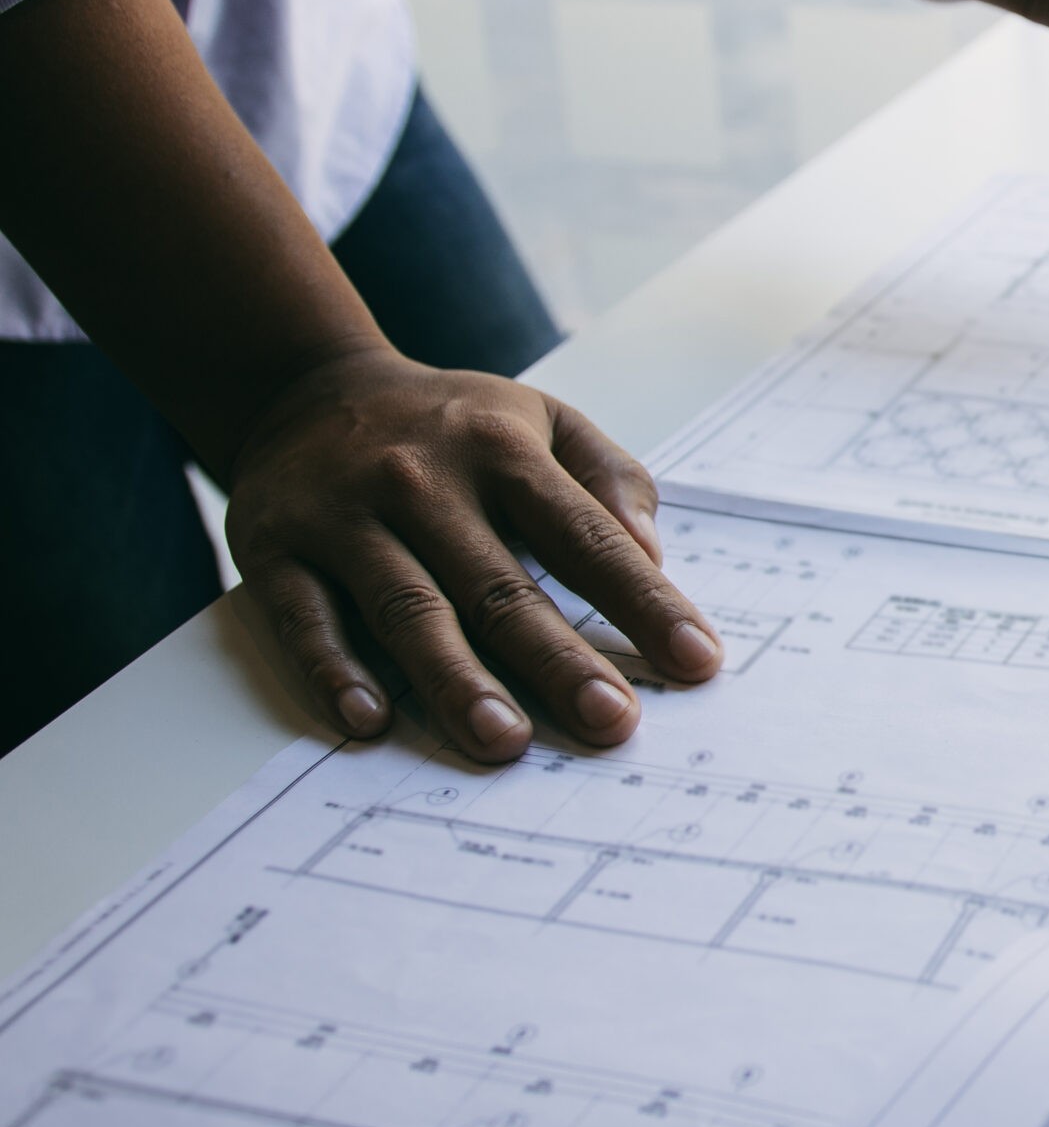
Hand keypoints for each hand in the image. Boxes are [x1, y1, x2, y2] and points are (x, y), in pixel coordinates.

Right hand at [222, 348, 722, 760]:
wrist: (304, 387)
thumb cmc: (452, 426)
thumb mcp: (542, 420)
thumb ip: (609, 480)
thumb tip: (651, 557)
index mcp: (503, 452)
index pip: (586, 537)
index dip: (644, 601)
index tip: (696, 661)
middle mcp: (424, 482)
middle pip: (500, 586)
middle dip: (560, 659)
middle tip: (611, 723)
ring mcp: (346, 517)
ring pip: (408, 609)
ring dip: (454, 679)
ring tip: (502, 740)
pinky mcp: (274, 549)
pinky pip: (305, 618)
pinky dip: (332, 670)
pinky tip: (368, 722)